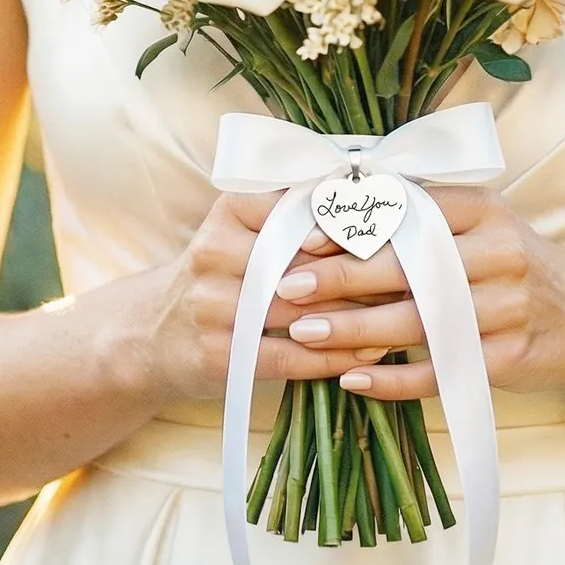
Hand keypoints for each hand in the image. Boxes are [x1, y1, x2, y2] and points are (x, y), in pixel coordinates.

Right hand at [147, 193, 386, 400]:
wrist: (153, 333)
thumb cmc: (222, 273)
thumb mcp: (245, 229)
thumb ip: (297, 214)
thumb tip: (376, 208)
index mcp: (231, 211)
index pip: (300, 206)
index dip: (351, 220)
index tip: (394, 229)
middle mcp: (216, 252)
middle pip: (306, 261)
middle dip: (363, 272)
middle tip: (412, 278)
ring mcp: (212, 306)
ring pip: (303, 311)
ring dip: (359, 318)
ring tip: (402, 317)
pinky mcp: (219, 355)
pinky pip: (290, 357)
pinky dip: (335, 357)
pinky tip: (368, 354)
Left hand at [276, 187, 564, 400]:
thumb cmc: (511, 263)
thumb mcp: (482, 223)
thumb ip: (423, 212)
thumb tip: (335, 210)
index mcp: (485, 210)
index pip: (409, 211)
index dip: (353, 225)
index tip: (302, 237)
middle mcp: (499, 254)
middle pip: (407, 265)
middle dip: (341, 277)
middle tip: (288, 286)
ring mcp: (507, 309)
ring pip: (417, 321)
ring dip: (354, 330)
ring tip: (304, 333)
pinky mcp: (508, 358)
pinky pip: (439, 372)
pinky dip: (392, 379)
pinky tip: (352, 380)